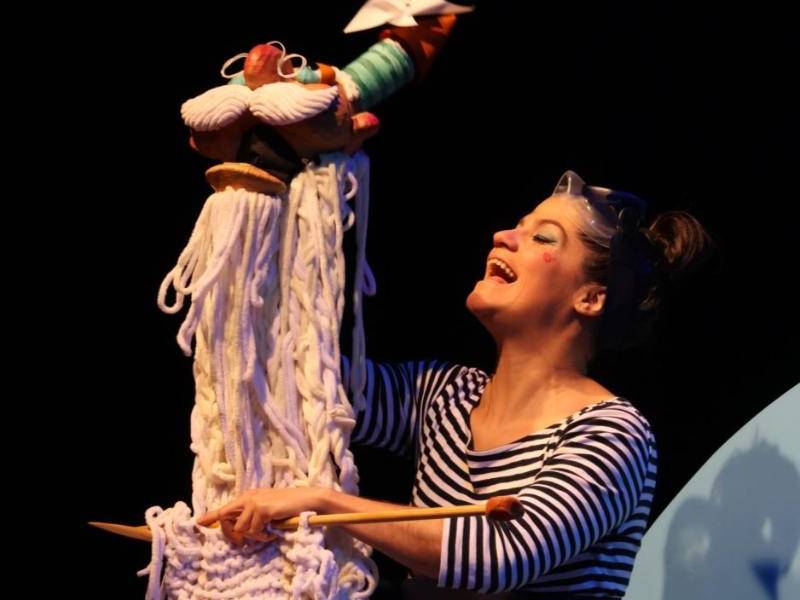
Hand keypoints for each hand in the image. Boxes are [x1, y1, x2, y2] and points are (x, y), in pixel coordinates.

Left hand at [195, 486, 326, 545]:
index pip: (225, 507)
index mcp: (248, 496)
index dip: (211, 516)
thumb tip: (240, 528)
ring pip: (241, 529)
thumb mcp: (266, 507)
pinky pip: (254, 531)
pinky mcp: (262, 509)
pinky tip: (272, 531)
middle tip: (243, 542)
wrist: (305, 498)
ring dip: (253, 536)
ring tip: (266, 533)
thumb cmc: (287, 505)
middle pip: (227, 519)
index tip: (199, 522)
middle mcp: (248, 497)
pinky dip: (263, 535)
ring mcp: (254, 502)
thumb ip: (252, 513)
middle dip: (232, 534)